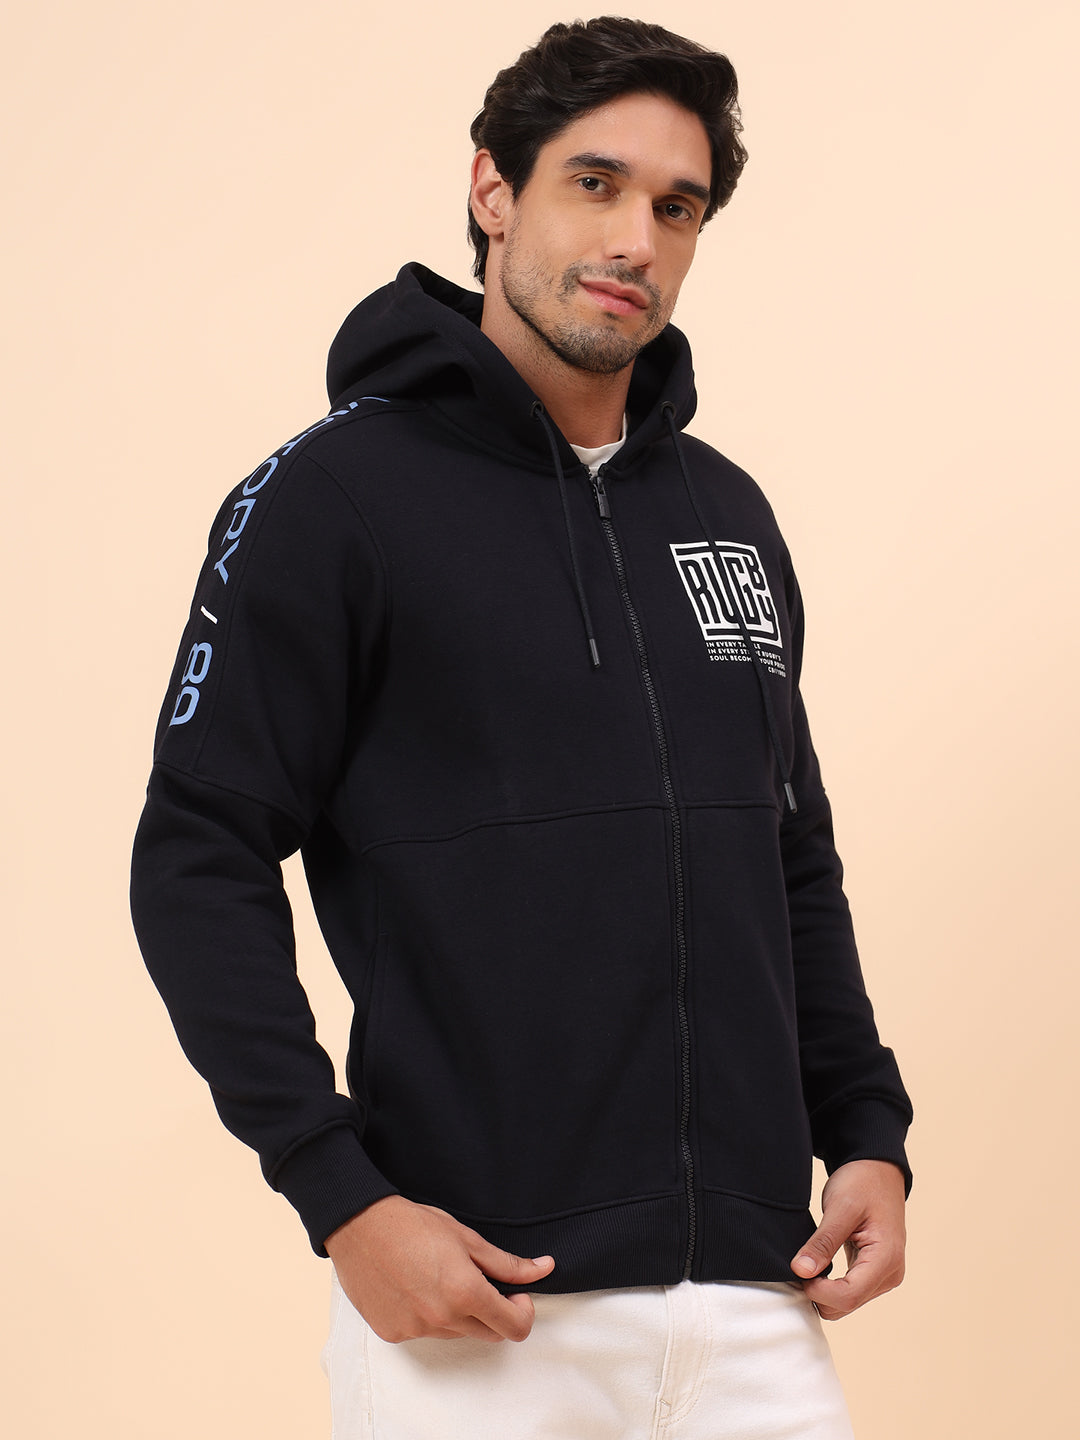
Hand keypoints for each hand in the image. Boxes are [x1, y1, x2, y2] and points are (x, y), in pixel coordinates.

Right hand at [325, 1195, 555, 1343]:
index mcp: (466, 1293)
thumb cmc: (414, 1225)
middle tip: (479, 1281)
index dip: (523, 1312)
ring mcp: (416, 1330)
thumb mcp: (467, 1238)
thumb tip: (545, 1268)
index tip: (516, 1294)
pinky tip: (414, 1287)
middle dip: (494, 1312)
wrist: (360, 1226)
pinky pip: (425, 1333)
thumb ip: (507, 1263)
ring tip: (438, 1277)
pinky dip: (428, 1316)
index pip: (515, 1328)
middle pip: (488, 1333)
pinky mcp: (393, 1334)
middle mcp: (442, 1319)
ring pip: (456, 1333)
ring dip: (459, 1314)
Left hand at [790, 1159, 906, 1319]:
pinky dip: (830, 1285)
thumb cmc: (862, 1183)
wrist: (878, 1170)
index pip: (847, 1296)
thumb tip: (801, 1271)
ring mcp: (884, 1276)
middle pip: (846, 1305)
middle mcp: (890, 1274)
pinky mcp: (874, 1273)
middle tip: (798, 1264)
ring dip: (823, 1290)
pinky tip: (818, 1265)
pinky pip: (849, 1292)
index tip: (797, 1270)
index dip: (817, 1290)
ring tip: (809, 1261)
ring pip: (846, 1303)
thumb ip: (822, 1242)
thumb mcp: (840, 1207)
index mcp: (886, 1259)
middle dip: (818, 1292)